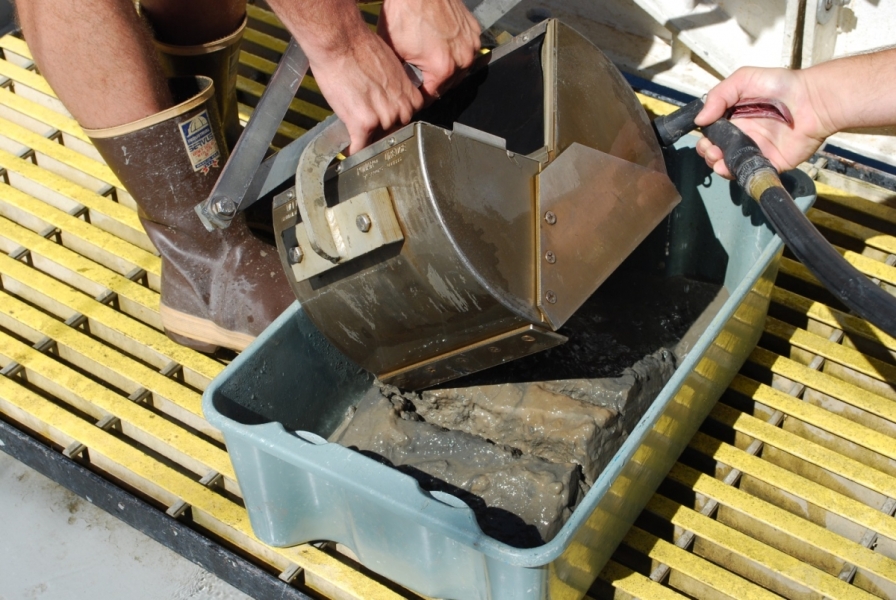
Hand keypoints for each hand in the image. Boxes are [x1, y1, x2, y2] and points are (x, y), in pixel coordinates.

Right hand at [310, 28, 423, 153]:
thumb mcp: (390, 68)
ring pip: (377, 141)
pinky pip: (361, 148)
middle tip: (367, 130)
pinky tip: (349, 153)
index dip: (395, 122)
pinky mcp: (364, 124)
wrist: (340, 43)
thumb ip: (393, 88)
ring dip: (366, 140)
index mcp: (409, 95)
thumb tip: (387, 97)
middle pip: (394, 132)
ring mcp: (383, 119)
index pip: (408, 119)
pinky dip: (354, 153)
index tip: (387, 126)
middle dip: (380, 131)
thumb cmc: (359, 48)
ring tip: (355, 136)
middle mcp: (400, 109)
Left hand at [377, 0, 480, 102]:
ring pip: (459, 69)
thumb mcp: (394, 52)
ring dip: (446, 68)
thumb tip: (404, 89)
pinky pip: (466, 51)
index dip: (420, 97)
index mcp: (443, 68)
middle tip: (419, 76)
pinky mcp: (474, 31)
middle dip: (433, 82)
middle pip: (448, 84)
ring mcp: (471, 44)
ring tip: (429, 60)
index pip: (432, 96)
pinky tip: (440, 45)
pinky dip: (455, 51)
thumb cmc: (405, 11)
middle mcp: (462, 59)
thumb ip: (402, 77)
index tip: (413, 95)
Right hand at [694, 67, 834, 177]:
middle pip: (716, 151)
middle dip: (708, 152)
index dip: (704, 138)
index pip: (712, 133)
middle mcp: (743, 136)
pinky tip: (729, 168)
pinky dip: (735, 174)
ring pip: (728, 165)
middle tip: (713, 149)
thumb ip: (718, 95)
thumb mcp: (744, 79)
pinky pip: (748, 173)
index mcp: (734, 118)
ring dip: (717, 164)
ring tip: (719, 158)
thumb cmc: (781, 86)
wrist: (811, 101)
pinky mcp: (768, 163)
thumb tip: (699, 120)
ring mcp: (755, 150)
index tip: (705, 138)